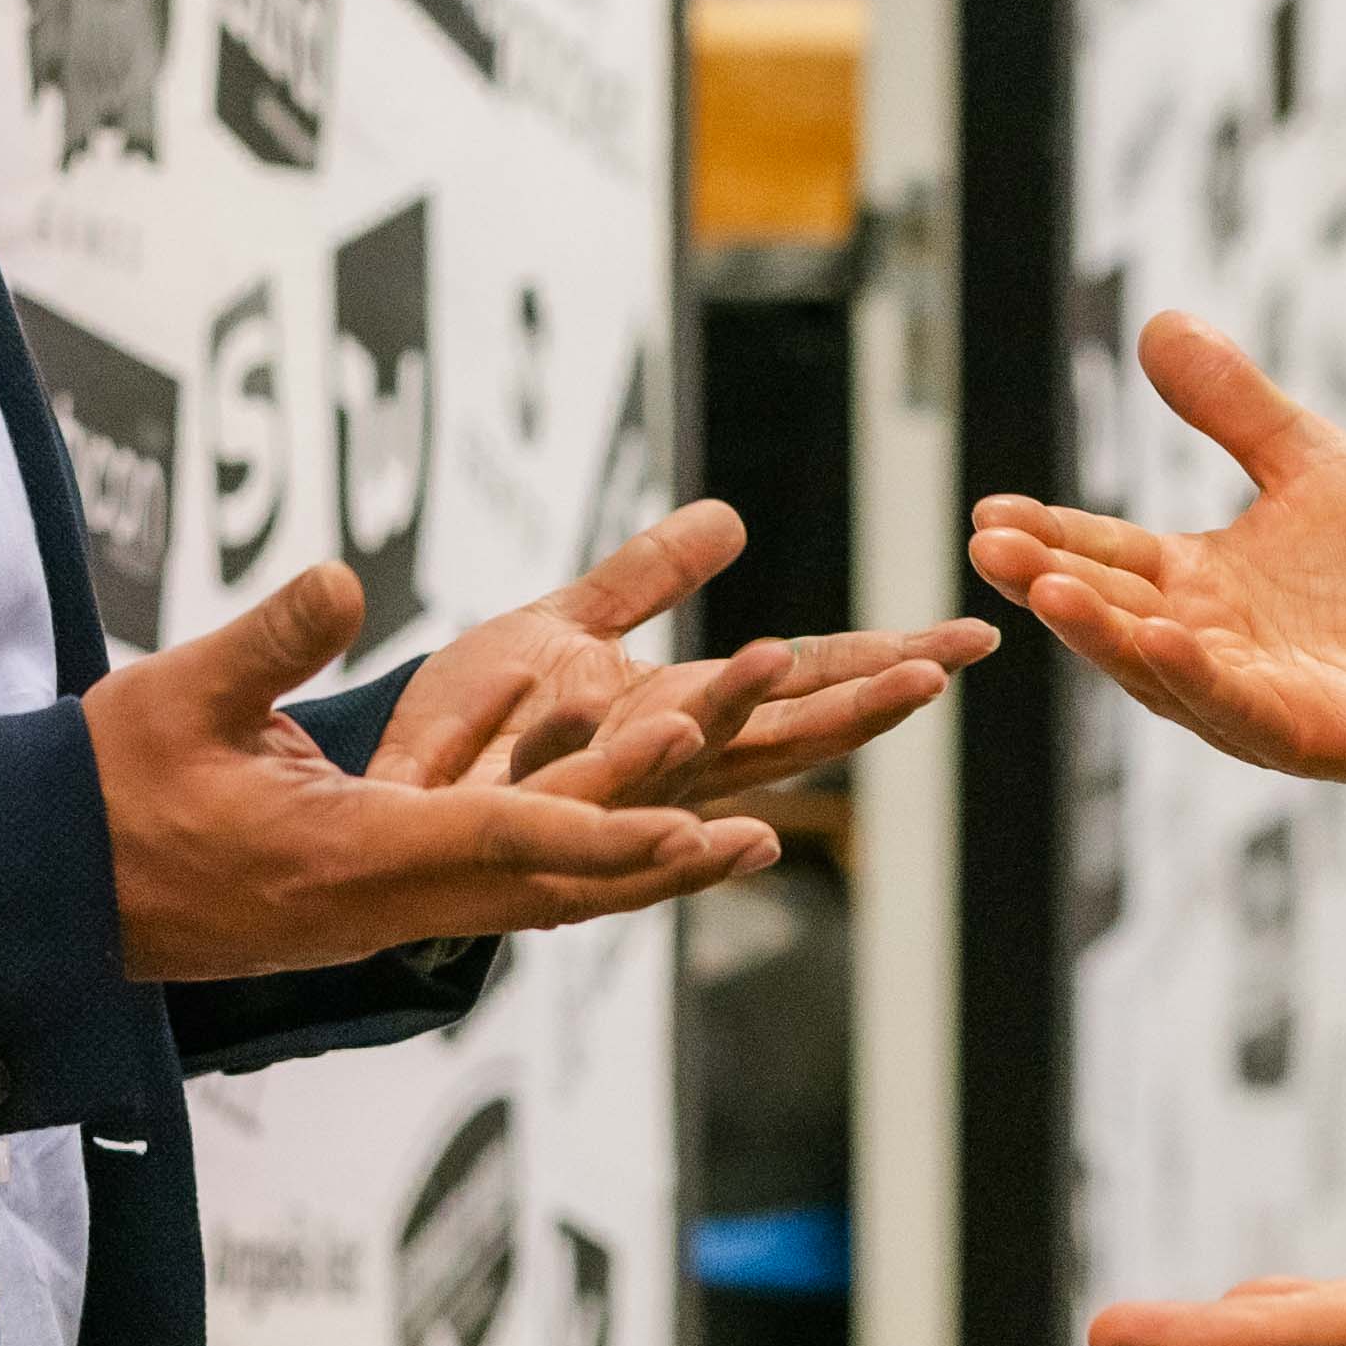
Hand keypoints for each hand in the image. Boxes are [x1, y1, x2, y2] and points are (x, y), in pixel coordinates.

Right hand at [84, 560, 781, 981]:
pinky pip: (499, 899)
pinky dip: (577, 874)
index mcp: (341, 857)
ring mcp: (378, 923)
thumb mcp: (174, 697)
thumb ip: (265, 641)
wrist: (48, 891)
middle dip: (652, 861)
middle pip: (546, 890)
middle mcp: (380, 907)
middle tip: (759, 834)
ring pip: (536, 905)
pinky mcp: (371, 915)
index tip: (686, 813)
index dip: (598, 824)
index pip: (495, 842)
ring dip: (635, 876)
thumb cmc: (102, 790)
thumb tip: (339, 576)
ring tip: (739, 844)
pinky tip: (631, 851)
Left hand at [369, 495, 991, 841]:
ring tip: (788, 659)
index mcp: (678, 719)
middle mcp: (656, 768)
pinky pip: (586, 807)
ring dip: (740, 718)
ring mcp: (598, 802)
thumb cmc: (472, 728)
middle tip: (939, 669)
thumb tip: (731, 517)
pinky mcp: (526, 829)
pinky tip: (672, 736)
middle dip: (855, 703)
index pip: (801, 686)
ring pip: (685, 764)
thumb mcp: (564, 624)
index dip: (884, 663)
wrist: (371, 799)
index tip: (973, 635)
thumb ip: (646, 578)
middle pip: (777, 733)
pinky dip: (627, 778)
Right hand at [966, 314, 1345, 791]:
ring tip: (1048, 589)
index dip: (1048, 536)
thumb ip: (1233, 406)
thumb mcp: (1309, 462)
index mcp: (1198, 582)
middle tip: (989, 545)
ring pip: (1155, 667)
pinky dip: (1196, 676)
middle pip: (1112, 611)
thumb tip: (1158, 322)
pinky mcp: (1303, 733)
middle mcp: (1207, 643)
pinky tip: (1163, 636)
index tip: (988, 511)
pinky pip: (1236, 707)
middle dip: (1049, 581)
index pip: (1105, 555)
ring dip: (1102, 632)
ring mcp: (1248, 695)